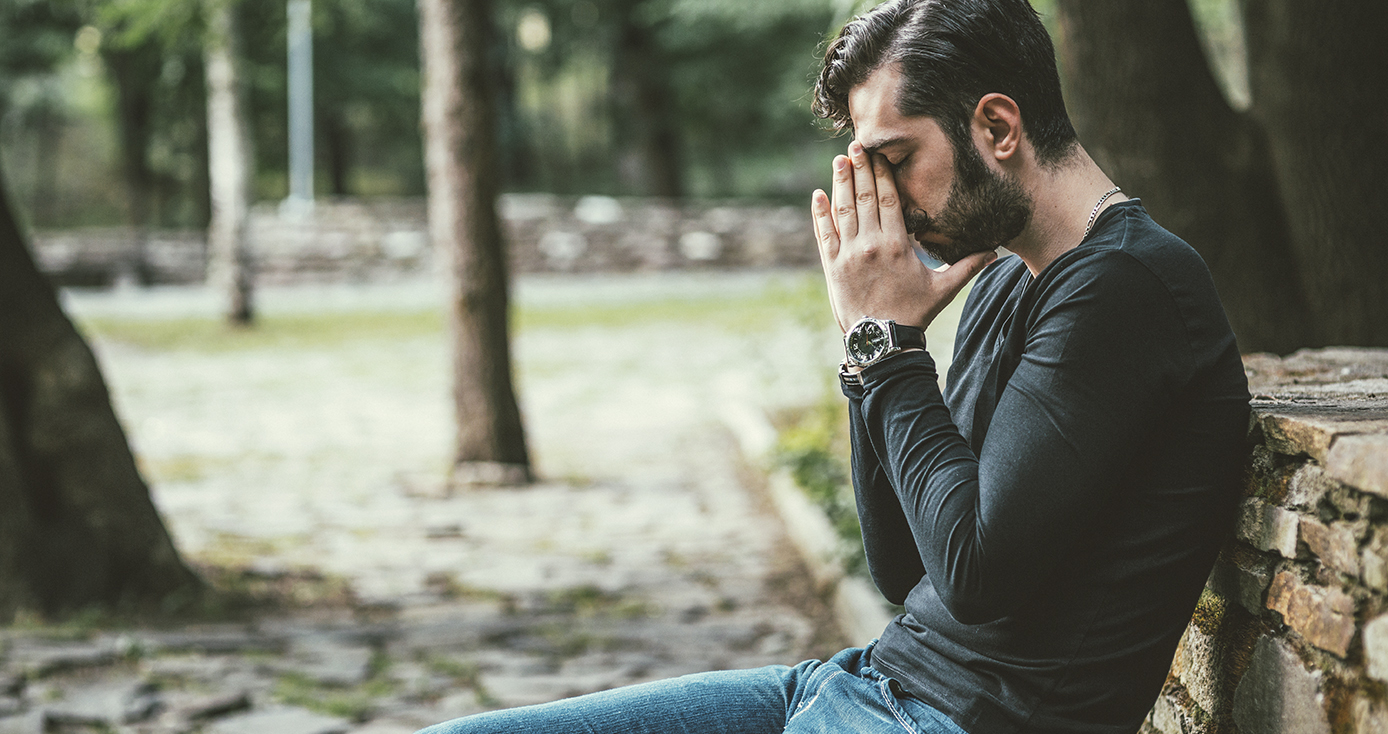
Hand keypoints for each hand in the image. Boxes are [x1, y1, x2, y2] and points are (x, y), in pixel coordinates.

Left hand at [812, 141, 995, 332]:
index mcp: (897, 244)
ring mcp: (849, 255)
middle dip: (860, 169)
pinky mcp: (833, 267)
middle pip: (865, 198)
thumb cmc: (913, 314)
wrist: (882, 341)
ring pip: (843, 211)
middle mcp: (871, 244)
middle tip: (855, 146)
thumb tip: (995, 253)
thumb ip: (967, 267)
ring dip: (840, 183)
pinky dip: (820, 214)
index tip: (878, 153)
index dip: (882, 173)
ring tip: (840, 160)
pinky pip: (824, 234)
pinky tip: (818, 195)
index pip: (889, 199)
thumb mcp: (943, 290)